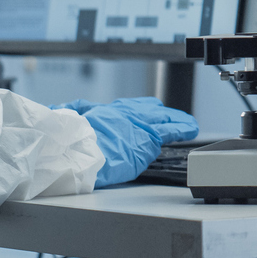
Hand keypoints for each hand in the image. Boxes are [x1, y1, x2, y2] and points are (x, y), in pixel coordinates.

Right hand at [57, 97, 198, 187]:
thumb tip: (64, 107)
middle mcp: (128, 113)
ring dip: (177, 121)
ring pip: (164, 119)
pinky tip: (192, 128)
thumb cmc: (73, 139)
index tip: (151, 111)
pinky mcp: (149, 139)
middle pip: (152, 110)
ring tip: (189, 124)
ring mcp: (140, 125)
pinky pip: (171, 130)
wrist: (79, 150)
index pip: (134, 107)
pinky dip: (183, 128)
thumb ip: (78, 112)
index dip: (145, 110)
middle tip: (172, 118)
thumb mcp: (73, 118)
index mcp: (111, 110)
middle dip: (163, 115)